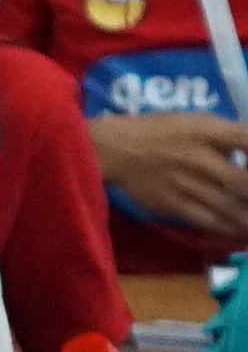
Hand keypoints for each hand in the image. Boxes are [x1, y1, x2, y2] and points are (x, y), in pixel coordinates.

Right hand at [92, 114, 247, 236]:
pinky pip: (206, 220)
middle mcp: (199, 157)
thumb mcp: (199, 122)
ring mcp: (185, 183)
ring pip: (229, 207)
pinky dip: (226, 227)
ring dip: (245, 216)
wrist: (116, 149)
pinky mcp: (172, 204)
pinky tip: (236, 229)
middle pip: (243, 182)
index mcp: (208, 131)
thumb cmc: (163, 132)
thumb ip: (228, 138)